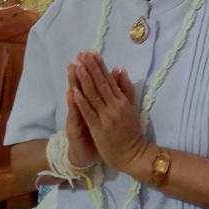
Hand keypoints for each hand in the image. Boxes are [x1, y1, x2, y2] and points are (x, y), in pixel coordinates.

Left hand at [68, 51, 150, 173]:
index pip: (109, 80)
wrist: (133, 154)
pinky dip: (82, 101)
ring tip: (77, 65)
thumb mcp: (132, 107)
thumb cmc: (131, 131)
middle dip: (90, 68)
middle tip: (82, 54)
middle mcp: (115, 106)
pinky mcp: (98, 129)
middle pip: (100, 84)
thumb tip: (119, 69)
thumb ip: (126, 89)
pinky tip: (75, 90)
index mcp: (123, 101)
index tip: (91, 53)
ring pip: (93, 95)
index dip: (99, 66)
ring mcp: (106, 117)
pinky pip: (89, 112)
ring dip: (85, 80)